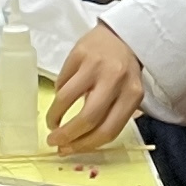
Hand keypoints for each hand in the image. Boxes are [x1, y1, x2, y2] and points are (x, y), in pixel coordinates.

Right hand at [46, 25, 146, 151]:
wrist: (123, 35)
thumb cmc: (124, 72)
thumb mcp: (128, 95)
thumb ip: (110, 118)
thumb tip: (76, 144)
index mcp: (133, 95)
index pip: (108, 130)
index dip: (85, 145)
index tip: (68, 150)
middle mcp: (116, 80)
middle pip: (88, 118)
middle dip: (67, 135)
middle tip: (54, 141)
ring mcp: (96, 66)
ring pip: (68, 99)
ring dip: (55, 116)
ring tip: (52, 122)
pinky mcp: (79, 54)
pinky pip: (62, 82)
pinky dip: (58, 95)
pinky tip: (61, 99)